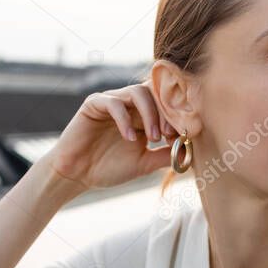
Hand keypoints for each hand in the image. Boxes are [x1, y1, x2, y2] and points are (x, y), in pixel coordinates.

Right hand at [44, 79, 179, 189]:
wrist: (77, 175)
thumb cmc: (108, 168)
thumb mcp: (144, 164)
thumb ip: (166, 156)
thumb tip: (191, 152)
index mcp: (142, 116)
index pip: (165, 102)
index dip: (177, 115)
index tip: (184, 135)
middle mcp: (129, 105)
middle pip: (155, 93)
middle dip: (167, 112)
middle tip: (171, 134)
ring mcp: (111, 102)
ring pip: (138, 92)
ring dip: (150, 113)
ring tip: (153, 137)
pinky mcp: (94, 104)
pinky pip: (113, 102)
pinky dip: (125, 120)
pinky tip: (130, 139)